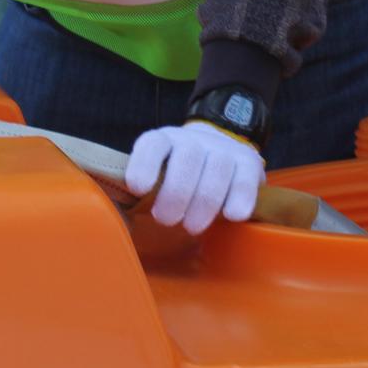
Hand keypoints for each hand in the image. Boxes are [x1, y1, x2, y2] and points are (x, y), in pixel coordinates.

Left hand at [124, 121, 265, 235]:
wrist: (219, 148)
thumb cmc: (178, 174)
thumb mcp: (157, 174)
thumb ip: (142, 190)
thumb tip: (120, 215)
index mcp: (165, 141)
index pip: (153, 144)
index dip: (144, 164)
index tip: (138, 188)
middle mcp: (193, 140)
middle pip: (187, 159)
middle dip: (175, 194)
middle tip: (166, 220)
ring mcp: (223, 149)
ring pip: (217, 169)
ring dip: (204, 202)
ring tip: (192, 226)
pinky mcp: (248, 161)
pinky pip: (245, 178)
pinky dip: (240, 198)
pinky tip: (232, 216)